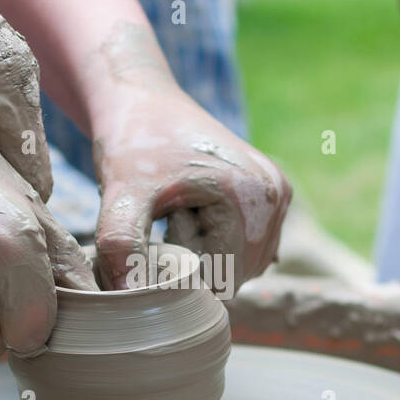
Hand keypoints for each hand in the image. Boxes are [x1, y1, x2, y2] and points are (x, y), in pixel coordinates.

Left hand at [92, 87, 290, 292]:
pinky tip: (194, 212)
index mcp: (254, 197)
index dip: (184, 270)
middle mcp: (276, 196)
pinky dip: (217, 242)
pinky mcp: (271, 195)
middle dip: (197, 262)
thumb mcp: (120, 195)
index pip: (224, 277)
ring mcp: (278, 195)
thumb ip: (120, 246)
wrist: (142, 101)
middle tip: (169, 218)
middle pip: (237, 273)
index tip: (161, 226)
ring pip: (242, 264)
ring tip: (180, 213)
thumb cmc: (132, 144)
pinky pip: (245, 246)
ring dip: (206, 253)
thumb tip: (126, 298)